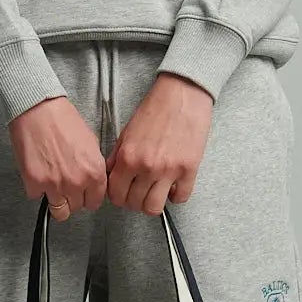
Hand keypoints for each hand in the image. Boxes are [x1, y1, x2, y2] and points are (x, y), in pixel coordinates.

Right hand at [7, 95, 107, 219]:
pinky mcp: (34, 183)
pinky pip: (36, 197)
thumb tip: (92, 181)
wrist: (38, 109)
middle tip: (65, 183)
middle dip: (71, 198)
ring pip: (58, 211)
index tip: (82, 193)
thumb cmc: (63, 119)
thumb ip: (93, 167)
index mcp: (94, 172)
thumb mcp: (91, 143)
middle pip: (76, 208)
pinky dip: (36, 187)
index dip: (88, 196)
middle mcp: (77, 182)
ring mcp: (55, 185)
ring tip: (52, 183)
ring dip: (55, 199)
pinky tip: (38, 171)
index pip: (95, 202)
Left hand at [105, 71, 213, 215]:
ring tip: (155, 192)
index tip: (123, 192)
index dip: (118, 196)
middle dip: (134, 201)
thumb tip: (111, 176)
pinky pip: (181, 198)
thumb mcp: (127, 132)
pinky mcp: (189, 170)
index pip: (115, 195)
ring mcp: (169, 171)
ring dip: (153, 203)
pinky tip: (173, 185)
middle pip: (135, 204)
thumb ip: (117, 157)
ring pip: (155, 207)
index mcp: (128, 158)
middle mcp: (147, 167)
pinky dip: (176, 195)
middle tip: (139, 192)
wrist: (182, 94)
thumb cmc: (155, 109)